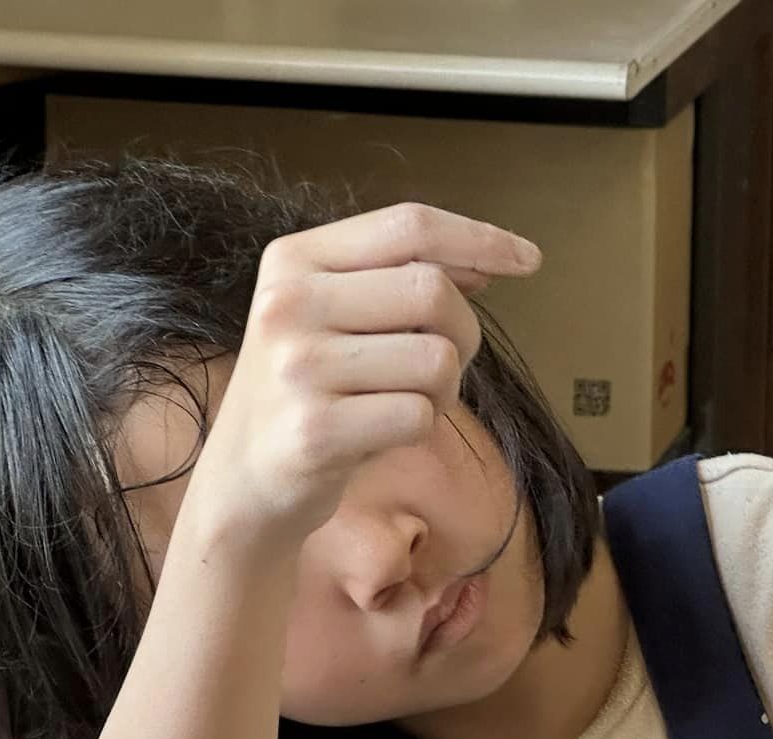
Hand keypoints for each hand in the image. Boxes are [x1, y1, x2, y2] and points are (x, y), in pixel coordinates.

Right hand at [185, 202, 539, 542]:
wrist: (245, 478)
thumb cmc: (311, 391)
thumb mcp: (336, 317)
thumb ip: (399, 280)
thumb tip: (482, 261)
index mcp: (293, 259)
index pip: (408, 226)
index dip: (479, 238)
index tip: (528, 258)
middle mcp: (289, 304)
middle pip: (433, 291)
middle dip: (462, 332)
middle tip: (437, 366)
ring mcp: (299, 368)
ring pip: (438, 359)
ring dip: (443, 390)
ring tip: (399, 403)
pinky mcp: (316, 430)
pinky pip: (420, 416)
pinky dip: (420, 428)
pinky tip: (380, 434)